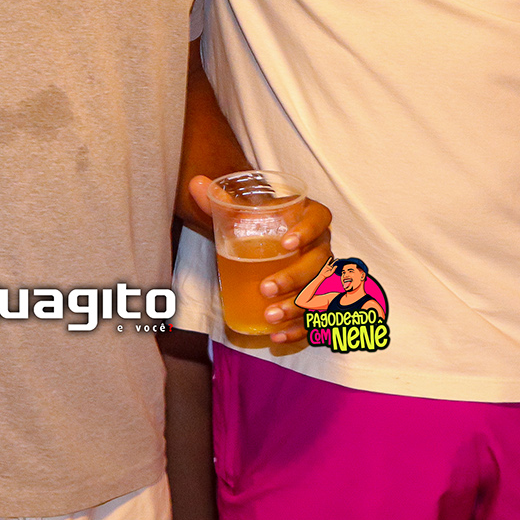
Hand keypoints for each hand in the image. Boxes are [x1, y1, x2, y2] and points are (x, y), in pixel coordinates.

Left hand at [185, 177, 332, 343]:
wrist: (275, 242)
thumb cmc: (262, 226)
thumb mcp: (243, 214)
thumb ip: (220, 201)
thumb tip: (195, 183)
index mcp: (311, 218)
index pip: (321, 219)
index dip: (309, 230)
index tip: (286, 242)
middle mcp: (322, 246)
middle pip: (319, 263)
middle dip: (294, 279)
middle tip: (265, 289)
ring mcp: (324, 275)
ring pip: (320, 294)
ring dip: (297, 308)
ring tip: (269, 316)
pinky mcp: (318, 300)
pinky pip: (316, 318)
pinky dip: (299, 329)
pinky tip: (277, 335)